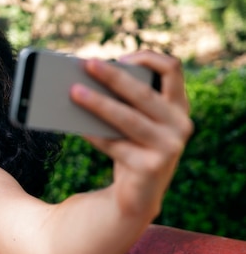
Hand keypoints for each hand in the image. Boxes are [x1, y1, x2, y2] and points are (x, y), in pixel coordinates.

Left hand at [70, 50, 192, 218]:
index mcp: (178, 107)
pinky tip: (76, 126)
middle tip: (87, 64)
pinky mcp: (151, 167)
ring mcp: (169, 148)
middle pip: (144, 93)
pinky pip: (115, 145)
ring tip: (73, 92)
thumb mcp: (133, 123)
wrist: (137, 196)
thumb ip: (124, 103)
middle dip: (113, 76)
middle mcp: (180, 125)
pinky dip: (94, 134)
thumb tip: (88, 81)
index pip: (173, 70)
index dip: (148, 58)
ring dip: (98, 103)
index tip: (121, 57)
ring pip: (128, 119)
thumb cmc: (131, 149)